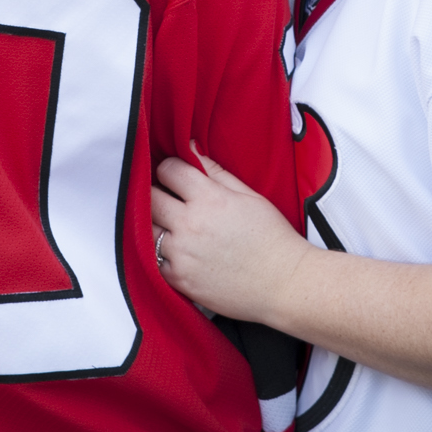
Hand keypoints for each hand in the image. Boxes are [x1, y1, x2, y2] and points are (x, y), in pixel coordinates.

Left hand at [150, 143, 309, 322]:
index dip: (170, 169)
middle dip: (156, 193)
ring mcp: (181, 254)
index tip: (175, 175)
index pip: (168, 170)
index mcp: (209, 198)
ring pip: (147, 228)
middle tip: (168, 198)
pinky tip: (180, 251)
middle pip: (149, 197)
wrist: (283, 283)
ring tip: (173, 225)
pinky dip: (161, 254)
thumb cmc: (271, 236)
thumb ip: (215, 171)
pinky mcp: (179, 280)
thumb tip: (190, 148)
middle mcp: (190, 224)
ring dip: (157, 224)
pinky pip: (153, 260)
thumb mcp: (248, 195)